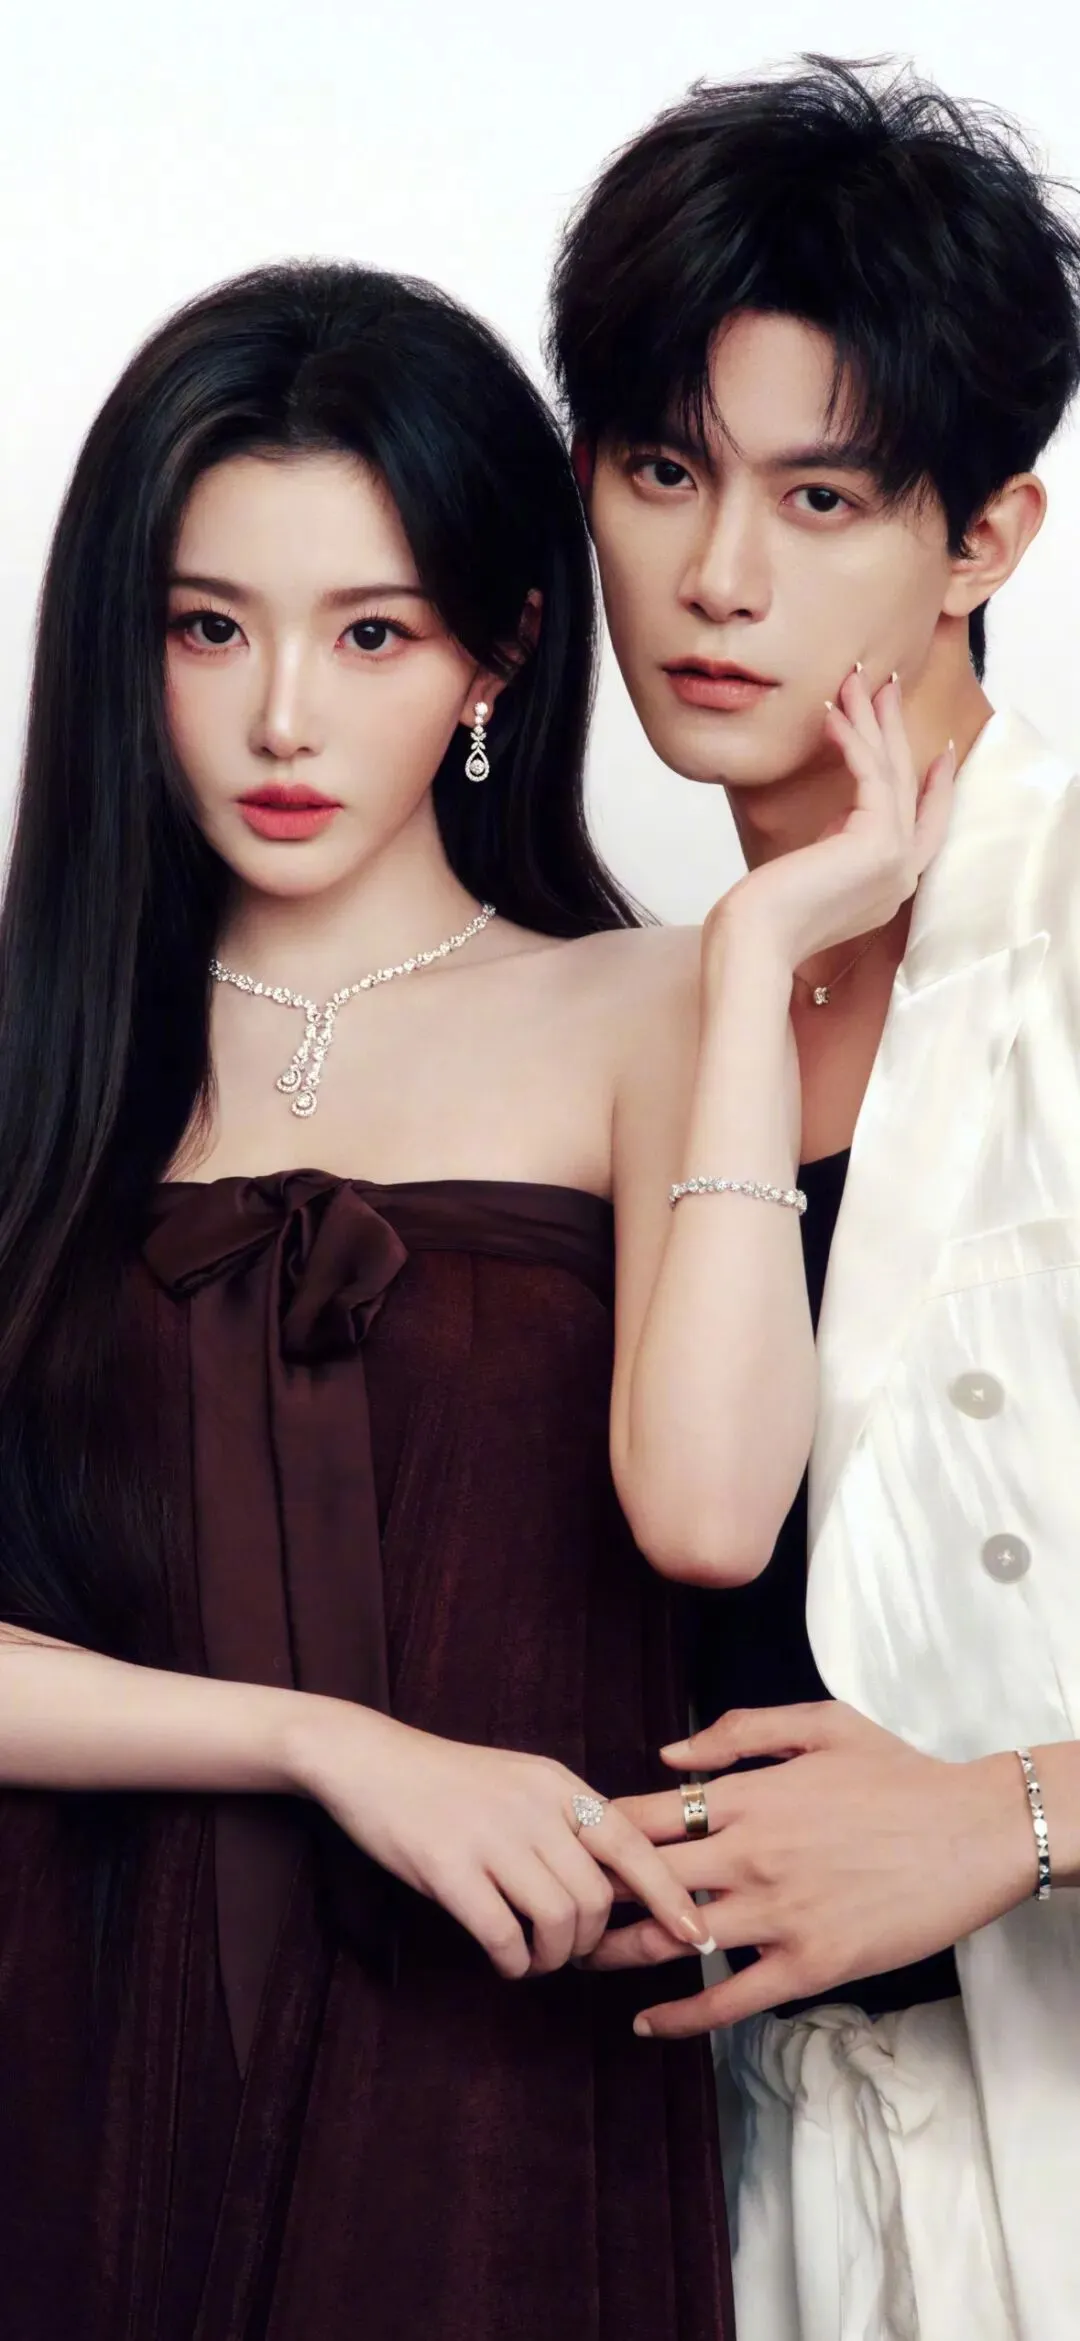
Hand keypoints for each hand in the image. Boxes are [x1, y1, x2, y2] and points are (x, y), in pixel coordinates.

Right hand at [293, 1703, 712, 1980]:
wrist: (368, 1760)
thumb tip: (614, 1882)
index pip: (631, 1843)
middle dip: (590, 1941)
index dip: (668, 1895)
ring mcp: (489, 1836)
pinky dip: (512, 1961)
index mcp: (556, 1784)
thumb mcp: (520, 1782)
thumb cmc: (447, 1780)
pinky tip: (505, 1959)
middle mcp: (532, 1807)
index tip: (694, 1934)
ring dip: (554, 1957)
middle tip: (572, 1954)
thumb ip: (565, 1821)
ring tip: (536, 1959)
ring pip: (557, 1920)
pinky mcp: (448, 1869)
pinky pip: (502, 1935)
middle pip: (596, 1896)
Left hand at [586, 1701, 1035, 2035]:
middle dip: (590, 1897)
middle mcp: (749, 1855)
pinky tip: (647, 2024)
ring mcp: (776, 1914)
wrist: (973, 1832)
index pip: (641, 1817)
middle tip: (558, 1910)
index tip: (567, 1849)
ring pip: (670, 1942)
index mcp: (747, 1796)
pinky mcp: (808, 1965)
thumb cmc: (899, 1775)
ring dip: (617, 1955)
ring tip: (582, 1962)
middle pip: (639, 1882)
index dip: (593, 1836)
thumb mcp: (820, 1724)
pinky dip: (679, 2017)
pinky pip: (727, 1999)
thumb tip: (667, 1757)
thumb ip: (738, 1732)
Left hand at [706, 669, 955, 977]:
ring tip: (856, 680)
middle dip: (895, 732)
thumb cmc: (767, 916)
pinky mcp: (877, 845)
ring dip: (872, 722)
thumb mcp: (815, 876)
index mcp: (893, 887)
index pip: (926, 827)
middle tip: (885, 687)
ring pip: (891, 774)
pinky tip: (833, 714)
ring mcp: (897, 862)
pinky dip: (852, 741)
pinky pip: (870, 777)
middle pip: (908, 787)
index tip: (938, 753)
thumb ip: (838, 849)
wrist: (755, 941)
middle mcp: (904, 875)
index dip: (936, 787)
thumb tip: (840, 819)